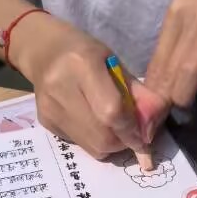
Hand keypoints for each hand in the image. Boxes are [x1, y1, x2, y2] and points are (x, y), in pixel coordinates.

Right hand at [11, 14, 164, 159]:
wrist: (44, 51)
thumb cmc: (86, 52)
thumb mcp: (115, 63)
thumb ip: (137, 94)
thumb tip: (152, 127)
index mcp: (82, 65)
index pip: (111, 112)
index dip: (131, 130)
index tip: (143, 137)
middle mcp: (61, 88)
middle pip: (102, 136)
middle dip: (123, 141)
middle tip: (130, 133)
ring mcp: (50, 108)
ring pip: (92, 146)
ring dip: (111, 144)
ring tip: (113, 127)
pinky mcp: (45, 122)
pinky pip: (81, 144)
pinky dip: (95, 140)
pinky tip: (93, 122)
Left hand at [144, 0, 196, 138]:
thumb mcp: (195, 12)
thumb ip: (182, 42)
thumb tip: (169, 79)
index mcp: (175, 18)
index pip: (155, 64)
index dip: (149, 94)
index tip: (147, 116)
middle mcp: (186, 26)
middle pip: (165, 73)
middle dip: (160, 103)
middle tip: (157, 126)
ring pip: (184, 74)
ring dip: (182, 95)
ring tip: (186, 108)